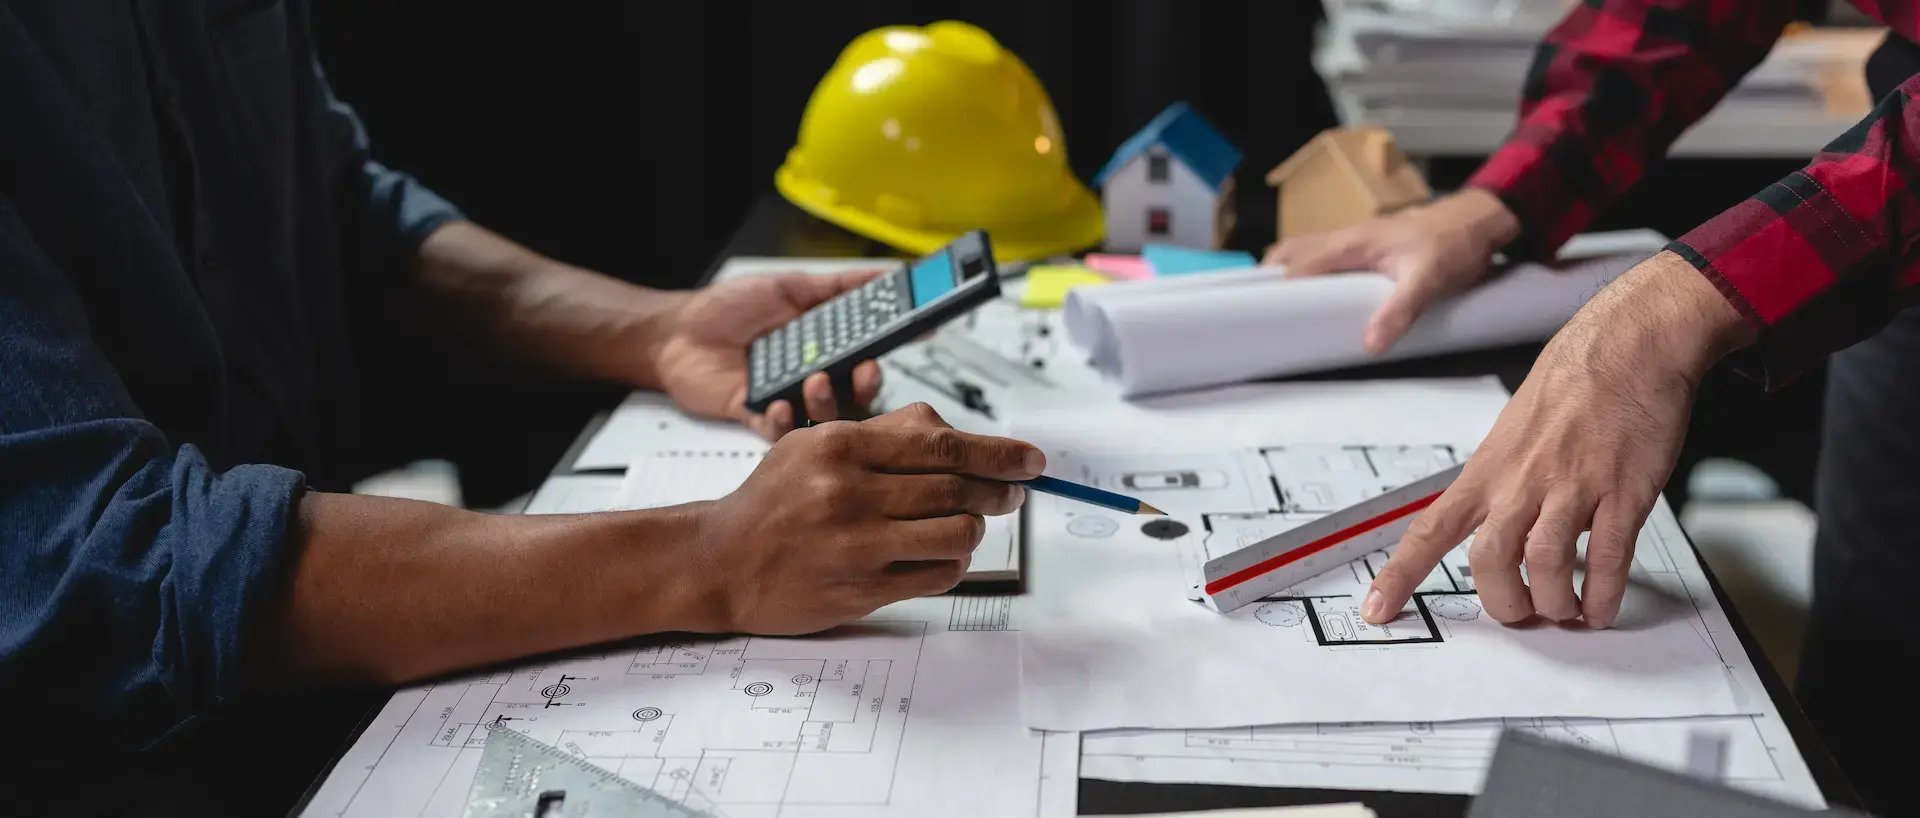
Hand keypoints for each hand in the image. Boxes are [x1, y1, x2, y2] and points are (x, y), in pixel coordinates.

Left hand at [654, 271, 885, 438]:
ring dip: (825, 401)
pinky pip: (778, 430)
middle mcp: (808, 375)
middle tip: (862, 373)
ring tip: (813, 380)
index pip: (863, 358)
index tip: (891, 352)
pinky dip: (782, 421)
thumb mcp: (789, 286)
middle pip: (850, 393)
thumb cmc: (728, 307)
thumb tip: (886, 274)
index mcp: (821, 347)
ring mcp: (783, 397)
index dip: (879, 359)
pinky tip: (778, 405)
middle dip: (863, 387)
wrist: (676, 331)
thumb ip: (838, 286)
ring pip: (820, 415)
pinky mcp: (756, 416)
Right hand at [688, 403, 1044, 634]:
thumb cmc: (770, 502)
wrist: (719, 562)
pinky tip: (941, 554)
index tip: (1030, 459)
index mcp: (839, 447)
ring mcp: (856, 546)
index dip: (997, 452)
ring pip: (957, 533)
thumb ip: (882, 435)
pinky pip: (937, 577)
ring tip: (968, 523)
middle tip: (1015, 492)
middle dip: (999, 490)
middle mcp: (848, 494)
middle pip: (956, 488)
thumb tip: (953, 432)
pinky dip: (953, 564)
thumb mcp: (813, 444)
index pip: (940, 444)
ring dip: (975, 528)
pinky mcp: (861, 590)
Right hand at [1265, 189, 1520, 353]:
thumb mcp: (1427, 281)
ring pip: (1309, 250)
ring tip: (1282, 303)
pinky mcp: (1370, 246)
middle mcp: (1348, 237)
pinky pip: (1328, 255)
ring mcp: (1358, 239)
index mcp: (1351, 243)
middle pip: (1294, 251)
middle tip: (1260, 307)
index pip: (1298, 263)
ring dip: (1292, 270)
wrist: (1478, 221)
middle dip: (1272, 275)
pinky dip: (1313, 269)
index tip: (1255, 309)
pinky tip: (1322, 292)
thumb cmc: (1452, 245)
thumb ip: (1398, 312)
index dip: (1274, 285)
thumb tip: (1369, 344)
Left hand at [1359, 251, 1752, 628]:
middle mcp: (1523, 480)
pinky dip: (1603, 594)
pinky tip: (1601, 605)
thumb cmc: (1576, 375)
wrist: (1633, 339)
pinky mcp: (1624, 492)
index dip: (1401, 574)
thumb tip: (1496, 513)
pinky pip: (1609, 559)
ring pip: (1545, 565)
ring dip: (1553, 602)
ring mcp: (1574, 486)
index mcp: (1489, 467)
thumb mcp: (1515, 425)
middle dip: (1502, 602)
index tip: (1377, 609)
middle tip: (1521, 612)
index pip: (1430, 528)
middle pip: (1489, 561)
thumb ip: (1503, 474)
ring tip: (1565, 610)